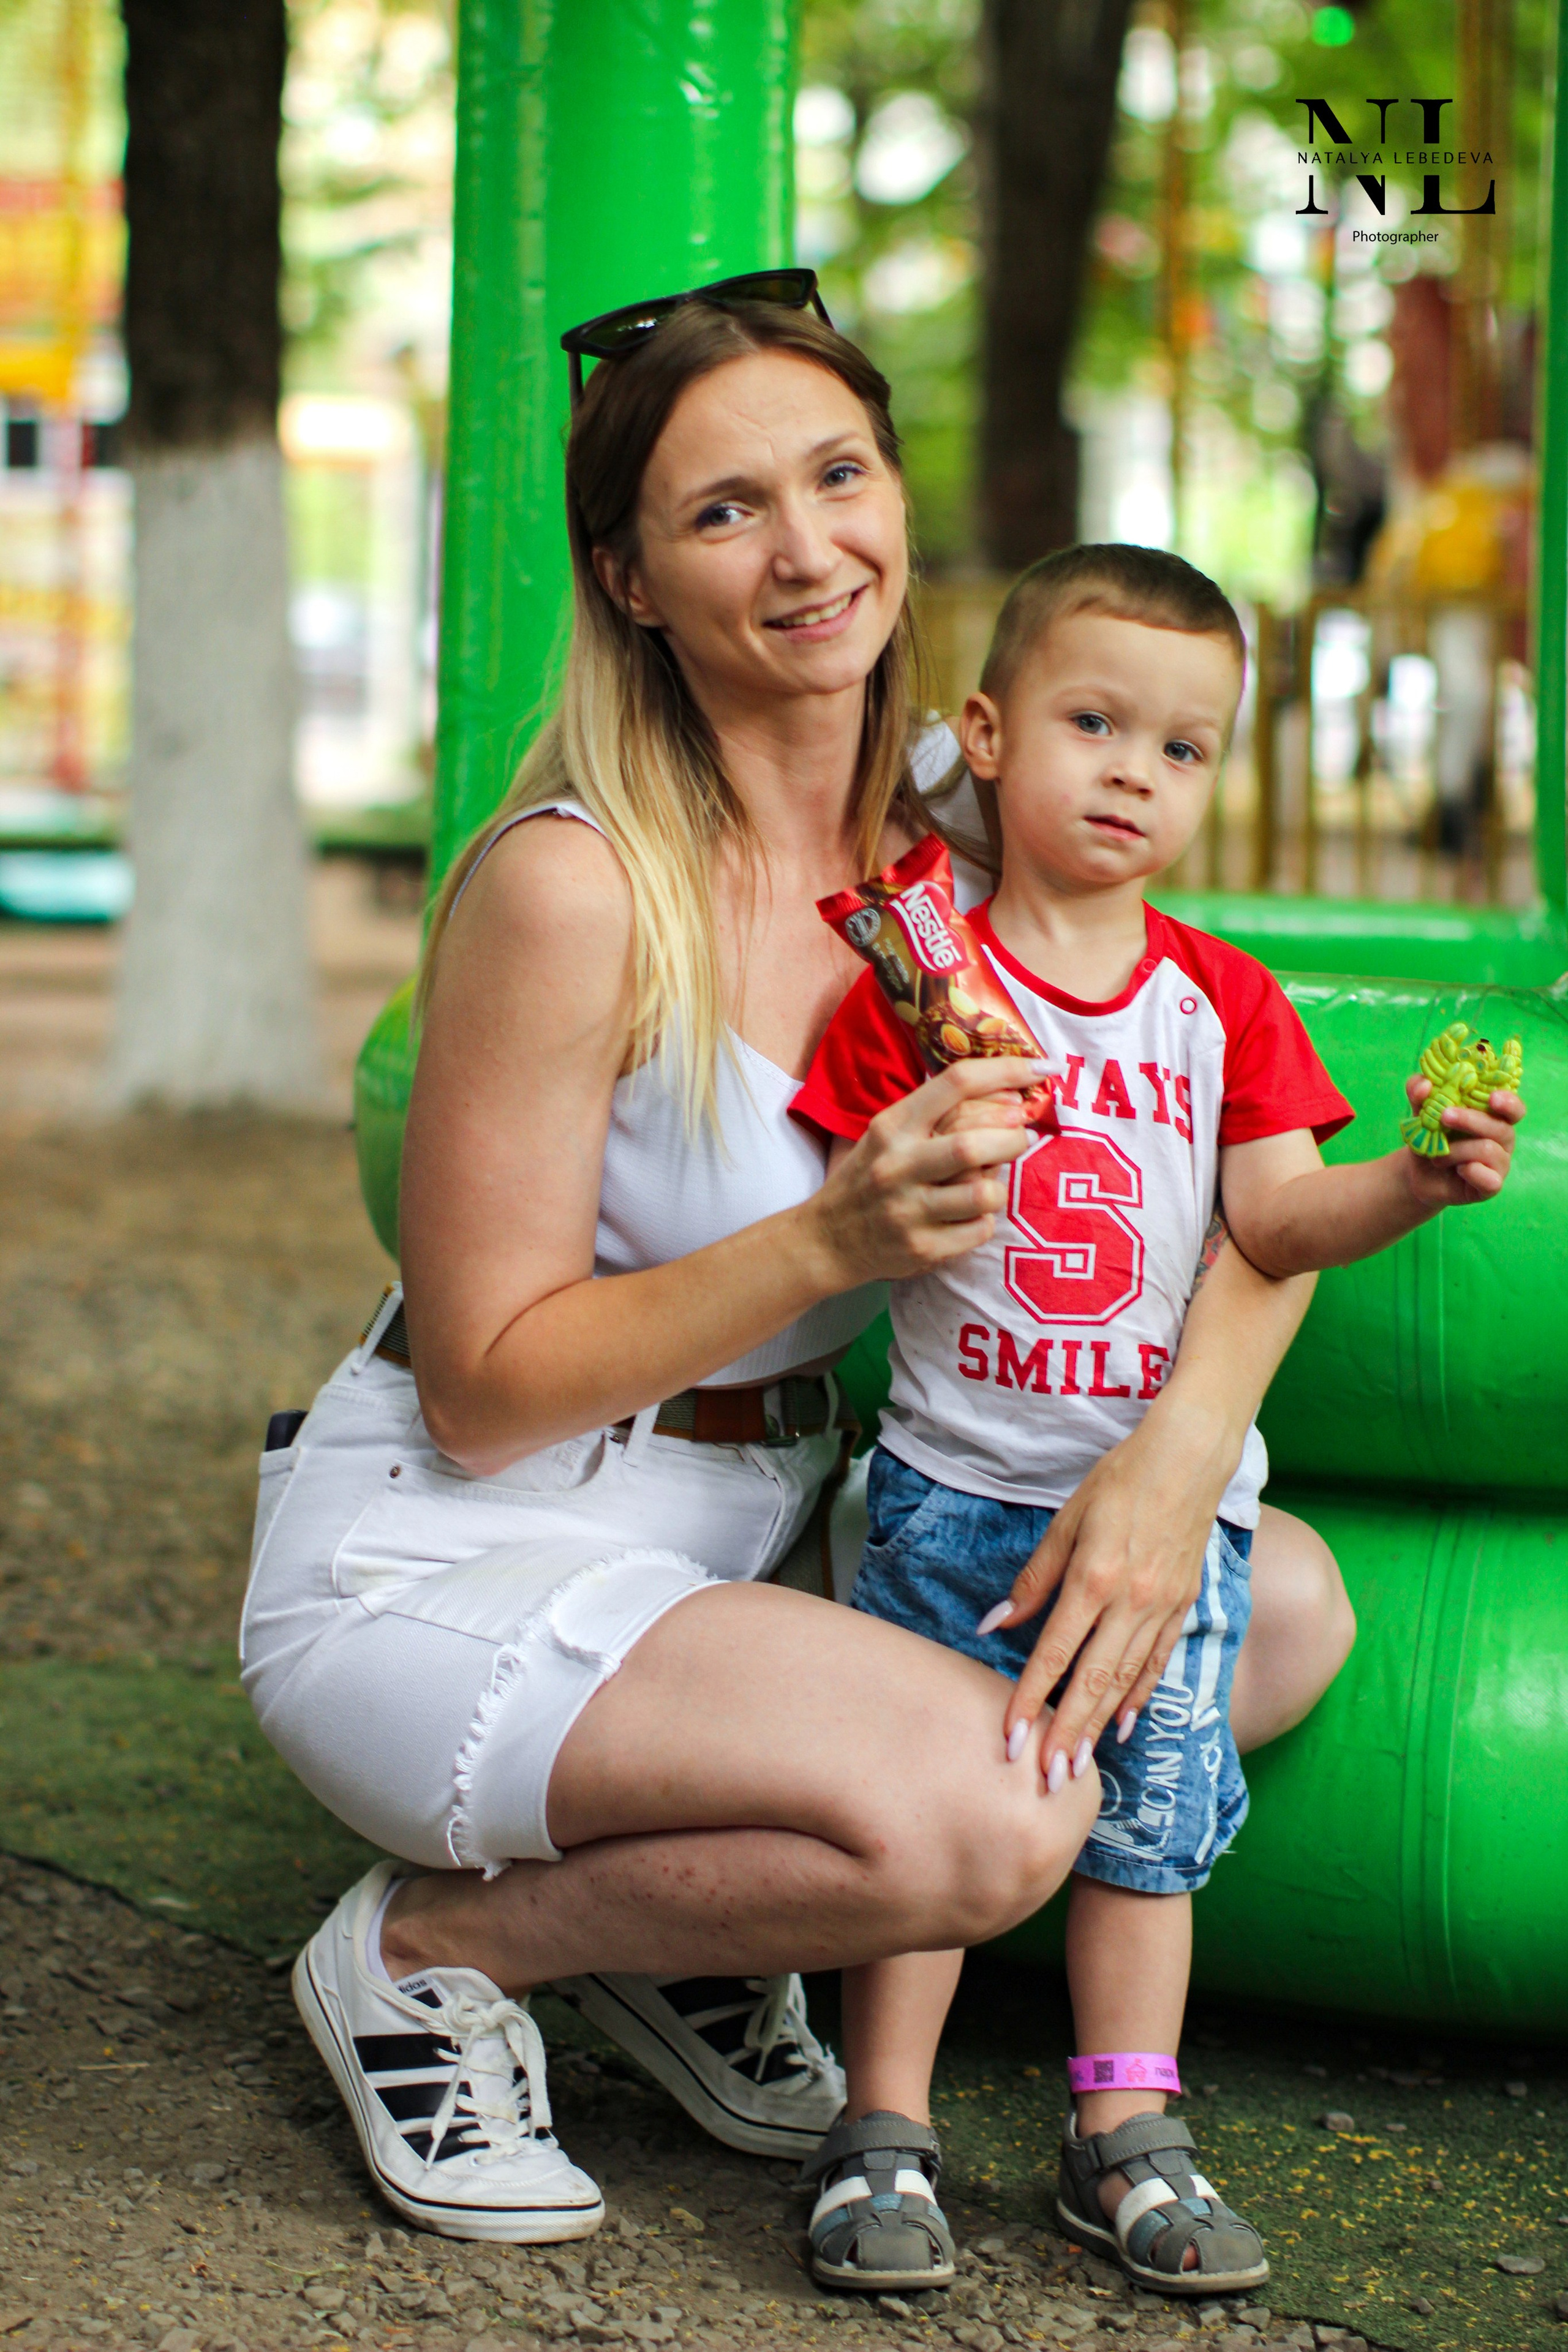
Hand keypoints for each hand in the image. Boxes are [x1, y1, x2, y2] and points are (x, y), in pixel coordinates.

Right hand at [810, 1057, 1040, 1287]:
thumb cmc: (870, 1177)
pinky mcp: (922, 1249)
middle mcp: (898, 1166)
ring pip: (984, 1192)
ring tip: (991, 1182)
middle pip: (973, 1144)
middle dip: (1013, 1138)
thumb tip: (1011, 1098)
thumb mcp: (889, 1133)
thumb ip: (939, 1113)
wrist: (827, 1240)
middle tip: (1020, 1138)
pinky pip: (980, 1230)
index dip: (1006, 1070)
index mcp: (893, 1126)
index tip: (1042, 1067)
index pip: (956, 1083)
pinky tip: (970, 1216)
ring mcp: (909, 1211)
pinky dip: (986, 1220)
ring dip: (1000, 1185)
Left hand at [985, 1399, 1237, 1785]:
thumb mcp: (1067, 1520)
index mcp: (1094, 1578)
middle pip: (1091, 1681)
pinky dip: (1139, 1697)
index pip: (1053, 1654)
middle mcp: (1131, 1602)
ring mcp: (1161, 1608)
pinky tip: (1122, 1724)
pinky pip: (1157, 1662)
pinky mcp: (1182, 1607)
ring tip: (1077, 1766)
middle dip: (1065, 1734)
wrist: (1189, 1458)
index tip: (1010, 1739)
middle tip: (1045, 1780)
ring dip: (1098, 1726)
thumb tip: (996, 1625)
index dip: (1029, 1700)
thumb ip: (1034, 1578)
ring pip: (1125, 1680)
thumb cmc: (1120, 1481)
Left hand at [1402, 1072, 1523, 1207]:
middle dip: (1470, 1120)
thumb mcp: (1419, 1110)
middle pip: (1500, 1127)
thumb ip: (1418, 1091)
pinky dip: (1471, 1172)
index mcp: (1493, 1116)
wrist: (1417, 1172)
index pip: (1514, 1107)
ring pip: (1488, 1150)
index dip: (1509, 1102)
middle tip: (1443, 1117)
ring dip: (1456, 1151)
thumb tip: (1424, 1085)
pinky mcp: (1491, 1186)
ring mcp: (1500, 1163)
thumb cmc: (1429, 1135)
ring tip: (1437, 1156)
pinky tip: (1458, 1170)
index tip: (1493, 1098)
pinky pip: (1490, 1180)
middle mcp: (1502, 1138)